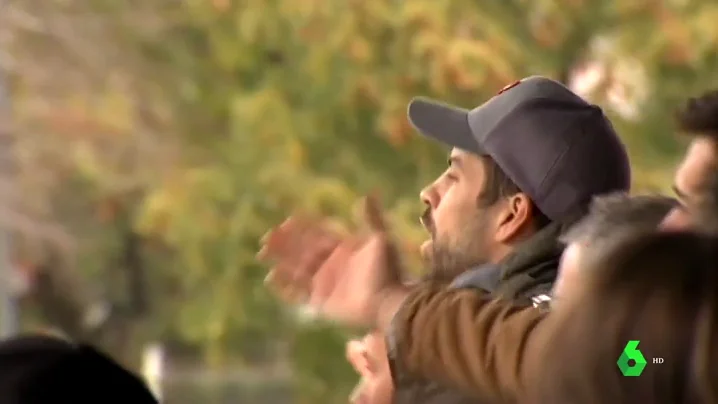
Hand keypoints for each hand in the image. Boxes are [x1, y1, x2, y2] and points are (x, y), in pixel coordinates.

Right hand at [258, 195, 405, 326]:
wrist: (389, 302)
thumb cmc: (388, 271)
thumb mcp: (381, 239)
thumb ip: (372, 218)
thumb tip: (367, 194)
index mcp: (344, 249)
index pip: (319, 235)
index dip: (303, 227)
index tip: (287, 220)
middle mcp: (332, 266)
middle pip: (303, 251)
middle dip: (285, 244)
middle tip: (267, 236)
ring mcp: (325, 284)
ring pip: (296, 269)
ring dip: (280, 261)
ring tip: (262, 253)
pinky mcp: (321, 302)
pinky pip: (298, 293)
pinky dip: (284, 286)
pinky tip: (270, 278)